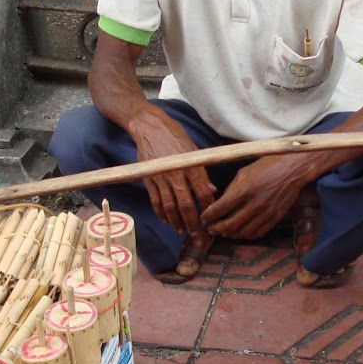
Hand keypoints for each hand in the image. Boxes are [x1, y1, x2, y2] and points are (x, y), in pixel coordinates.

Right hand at [126, 107, 217, 236]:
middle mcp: (177, 174)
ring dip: (176, 221)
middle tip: (199, 236)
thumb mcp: (194, 151)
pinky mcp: (149, 179)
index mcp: (192, 167)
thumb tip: (212, 191)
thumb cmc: (175, 136)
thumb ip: (202, 173)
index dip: (209, 210)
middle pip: (186, 205)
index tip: (212, 220)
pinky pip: (155, 201)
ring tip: (182, 231)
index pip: (203, 194)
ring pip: (170, 207)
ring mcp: (161, 178)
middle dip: (193, 223)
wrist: (150, 127)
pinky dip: (161, 213)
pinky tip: (166, 220)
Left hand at [202, 155, 309, 239]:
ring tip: (224, 231)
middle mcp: (255, 204)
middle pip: (229, 224)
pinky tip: (240, 232)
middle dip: (216, 229)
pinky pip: (258, 233)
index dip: (208, 216)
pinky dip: (246, 235)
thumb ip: (231, 189)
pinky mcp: (275, 218)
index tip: (203, 219)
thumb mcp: (244, 172)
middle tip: (210, 229)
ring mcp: (266, 213)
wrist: (293, 168)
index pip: (220, 209)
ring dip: (230, 234)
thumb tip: (219, 203)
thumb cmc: (267, 165)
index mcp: (245, 189)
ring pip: (243, 232)